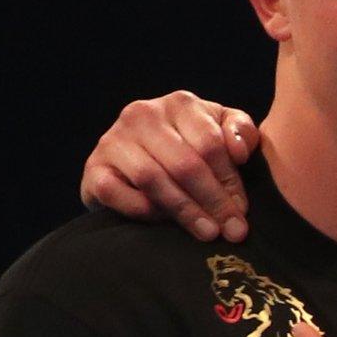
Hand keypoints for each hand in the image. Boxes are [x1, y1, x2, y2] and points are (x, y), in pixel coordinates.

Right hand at [81, 92, 259, 241]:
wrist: (135, 163)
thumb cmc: (191, 147)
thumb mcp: (221, 132)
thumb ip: (241, 132)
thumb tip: (240, 151)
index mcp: (180, 104)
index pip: (211, 144)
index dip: (230, 180)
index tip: (243, 210)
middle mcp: (143, 115)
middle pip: (185, 163)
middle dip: (213, 201)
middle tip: (233, 230)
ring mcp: (113, 140)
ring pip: (153, 178)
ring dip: (184, 210)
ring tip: (208, 233)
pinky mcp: (93, 167)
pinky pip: (117, 192)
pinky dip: (143, 210)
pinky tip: (164, 223)